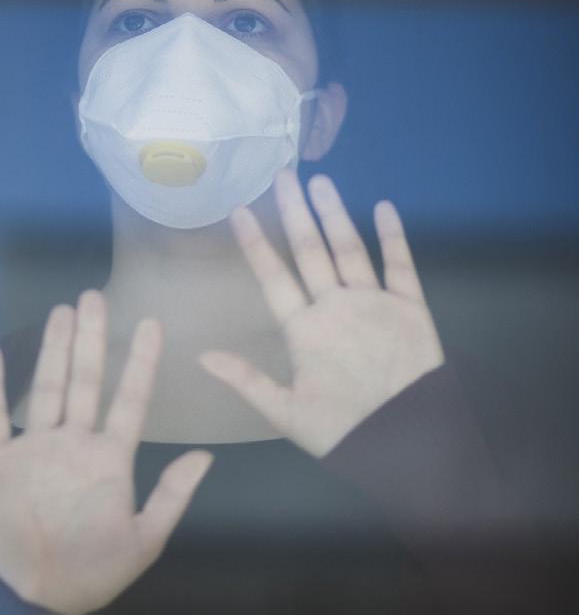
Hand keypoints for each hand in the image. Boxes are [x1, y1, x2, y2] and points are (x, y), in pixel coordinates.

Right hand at [0, 291, 212, 614]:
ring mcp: (35, 448)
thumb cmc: (89, 573)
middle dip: (92, 338)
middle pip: (86, 379)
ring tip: (63, 310)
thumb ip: (171, 496)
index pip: (130, 399)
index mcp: (108, 457)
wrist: (28, 600)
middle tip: (96, 296)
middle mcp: (74, 442)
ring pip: (47, 386)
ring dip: (53, 349)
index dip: (142, 362)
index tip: (153, 323)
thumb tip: (207, 455)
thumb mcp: (142, 540)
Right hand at [198, 169, 444, 457]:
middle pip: (310, 251)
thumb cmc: (346, 430)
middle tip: (284, 174)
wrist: (412, 440)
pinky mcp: (411, 306)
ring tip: (320, 181)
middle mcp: (336, 306)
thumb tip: (202, 356)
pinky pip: (401, 265)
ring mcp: (374, 302)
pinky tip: (386, 207)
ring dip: (333, 213)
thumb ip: (246, 380)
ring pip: (348, 249)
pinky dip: (394, 235)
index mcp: (304, 330)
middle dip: (294, 210)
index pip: (273, 277)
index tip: (241, 209)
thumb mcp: (288, 414)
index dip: (256, 242)